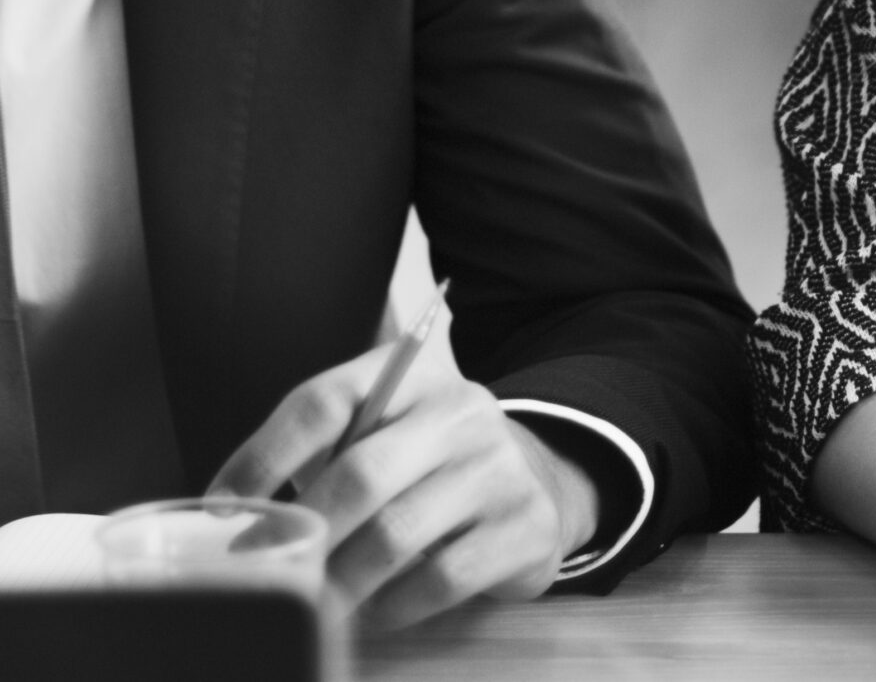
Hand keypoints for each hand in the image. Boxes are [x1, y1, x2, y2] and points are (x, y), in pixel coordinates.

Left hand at [209, 336, 600, 628]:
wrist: (543, 482)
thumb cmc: (432, 466)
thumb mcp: (387, 434)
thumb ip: (325, 455)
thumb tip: (231, 515)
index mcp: (414, 376)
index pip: (324, 401)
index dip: (262, 457)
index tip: (221, 510)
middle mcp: (463, 411)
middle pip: (360, 473)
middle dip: (303, 533)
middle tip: (268, 573)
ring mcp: (502, 468)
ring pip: (396, 534)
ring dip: (341, 581)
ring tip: (314, 604)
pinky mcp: (526, 525)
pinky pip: (441, 579)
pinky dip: (394, 606)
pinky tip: (377, 610)